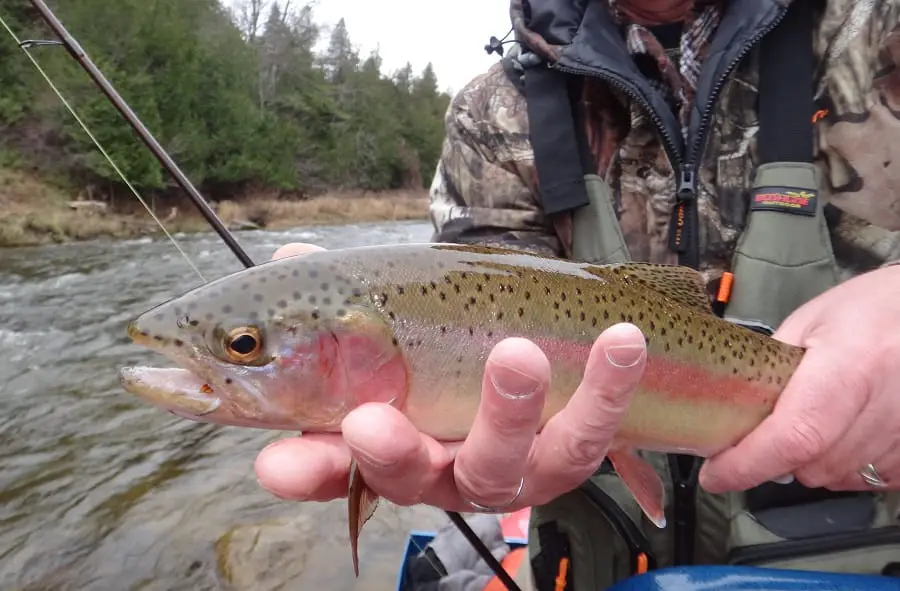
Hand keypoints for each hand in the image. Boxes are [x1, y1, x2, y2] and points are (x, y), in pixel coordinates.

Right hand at [254, 242, 648, 510]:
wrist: (531, 349)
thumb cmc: (441, 344)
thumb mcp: (389, 321)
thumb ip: (340, 294)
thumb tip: (291, 260)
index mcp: (383, 442)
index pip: (331, 465)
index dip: (305, 469)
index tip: (277, 464)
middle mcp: (439, 467)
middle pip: (413, 474)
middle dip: (394, 450)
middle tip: (372, 417)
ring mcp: (505, 467)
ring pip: (507, 462)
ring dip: (511, 411)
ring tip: (519, 354)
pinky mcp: (567, 453)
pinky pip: (593, 436)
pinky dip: (607, 390)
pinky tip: (623, 339)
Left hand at [700, 265, 899, 492]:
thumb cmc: (869, 309)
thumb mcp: (808, 323)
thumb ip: (770, 367)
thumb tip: (731, 409)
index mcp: (852, 366)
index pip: (795, 435)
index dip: (749, 463)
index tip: (715, 474)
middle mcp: (888, 406)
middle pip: (813, 464)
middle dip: (775, 457)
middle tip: (765, 428)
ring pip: (837, 478)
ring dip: (810, 461)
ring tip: (815, 416)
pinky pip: (866, 480)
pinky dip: (844, 465)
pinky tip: (844, 431)